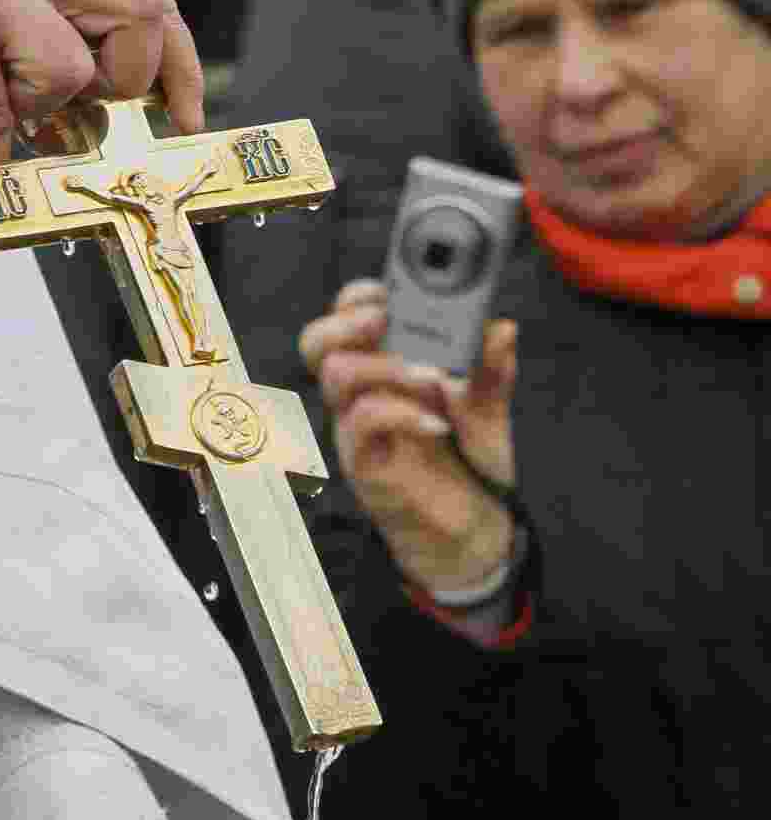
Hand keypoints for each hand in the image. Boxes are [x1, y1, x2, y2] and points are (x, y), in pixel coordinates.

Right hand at [0, 0, 203, 165]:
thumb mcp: (2, 25)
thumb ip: (55, 57)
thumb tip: (101, 124)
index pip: (151, 3)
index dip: (182, 66)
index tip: (187, 119)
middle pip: (139, 18)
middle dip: (123, 85)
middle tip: (72, 109)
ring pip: (67, 70)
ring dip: (35, 109)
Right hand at [299, 279, 518, 595]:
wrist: (473, 527)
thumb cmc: (469, 459)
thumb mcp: (490, 406)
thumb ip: (492, 367)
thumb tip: (501, 326)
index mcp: (383, 365)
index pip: (347, 317)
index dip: (360, 297)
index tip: (391, 292)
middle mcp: (361, 391)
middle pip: (317, 341)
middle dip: (348, 320)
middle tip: (385, 321)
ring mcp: (356, 427)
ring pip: (335, 375)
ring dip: (384, 365)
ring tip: (429, 379)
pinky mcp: (363, 462)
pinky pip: (361, 424)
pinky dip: (400, 412)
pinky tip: (435, 422)